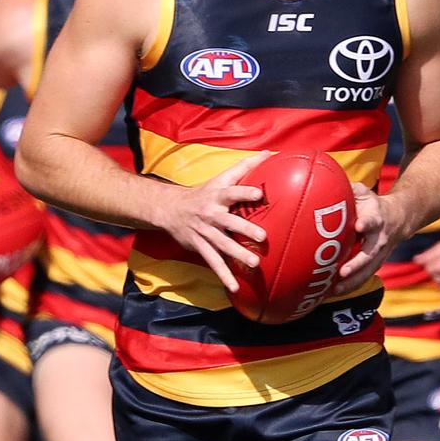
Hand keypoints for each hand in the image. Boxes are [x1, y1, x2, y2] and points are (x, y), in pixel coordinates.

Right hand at [155, 152, 269, 292]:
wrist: (170, 208)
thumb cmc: (204, 191)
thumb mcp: (221, 177)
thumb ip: (245, 166)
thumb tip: (270, 153)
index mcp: (217, 195)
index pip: (232, 191)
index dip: (244, 192)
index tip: (259, 194)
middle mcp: (211, 214)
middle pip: (229, 222)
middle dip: (245, 229)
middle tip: (263, 236)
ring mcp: (205, 232)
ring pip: (222, 245)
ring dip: (238, 255)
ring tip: (255, 264)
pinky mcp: (200, 246)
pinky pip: (213, 262)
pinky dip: (224, 275)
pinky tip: (235, 287)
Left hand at [334, 183, 408, 295]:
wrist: (400, 218)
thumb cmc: (372, 203)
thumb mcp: (363, 192)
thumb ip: (347, 189)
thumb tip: (322, 181)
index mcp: (376, 218)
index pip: (372, 221)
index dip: (367, 223)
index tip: (360, 226)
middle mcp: (379, 239)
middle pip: (370, 254)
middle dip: (357, 265)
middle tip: (342, 272)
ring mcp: (379, 254)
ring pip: (367, 271)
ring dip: (352, 282)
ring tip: (334, 291)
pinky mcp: (376, 264)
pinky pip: (363, 278)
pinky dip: (349, 286)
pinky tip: (331, 293)